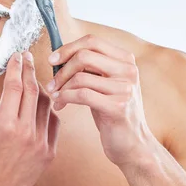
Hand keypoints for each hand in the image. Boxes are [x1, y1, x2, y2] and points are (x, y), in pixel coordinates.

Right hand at [0, 51, 59, 185]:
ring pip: (47, 106)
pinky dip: (49, 110)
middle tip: (27, 58)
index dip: (16, 68)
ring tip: (33, 79)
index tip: (17, 56)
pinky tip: (41, 104)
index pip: (15, 87)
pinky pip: (54, 124)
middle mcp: (26, 133)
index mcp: (4, 126)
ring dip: (41, 89)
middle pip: (33, 91)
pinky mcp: (48, 154)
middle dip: (30, 71)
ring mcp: (40, 144)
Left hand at [46, 34, 154, 167]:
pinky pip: (82, 95)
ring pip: (80, 77)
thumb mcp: (105, 83)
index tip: (52, 60)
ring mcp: (125, 89)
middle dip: (62, 69)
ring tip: (55, 97)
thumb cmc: (112, 112)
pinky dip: (65, 98)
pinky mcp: (118, 107)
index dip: (68, 48)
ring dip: (61, 87)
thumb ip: (90, 67)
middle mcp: (129, 71)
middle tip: (52, 83)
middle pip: (84, 55)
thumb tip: (60, 54)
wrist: (133, 144)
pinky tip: (60, 104)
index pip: (92, 41)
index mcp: (126, 60)